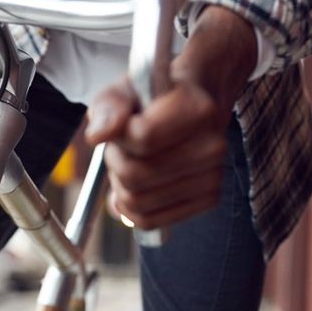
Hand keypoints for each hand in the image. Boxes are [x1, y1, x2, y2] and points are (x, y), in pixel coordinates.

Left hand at [85, 6, 257, 230]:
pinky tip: (139, 186)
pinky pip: (150, 220)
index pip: (142, 138)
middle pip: (135, 176)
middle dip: (115, 162)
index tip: (124, 125)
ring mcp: (213, 176)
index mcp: (197, 110)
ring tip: (133, 163)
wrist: (195, 107)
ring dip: (121, 185)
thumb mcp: (124, 90)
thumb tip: (97, 135)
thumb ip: (108, 107)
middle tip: (121, 147)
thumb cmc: (155, 99)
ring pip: (138, 202)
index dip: (119, 136)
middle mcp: (212, 146)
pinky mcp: (209, 200)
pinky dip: (132, 208)